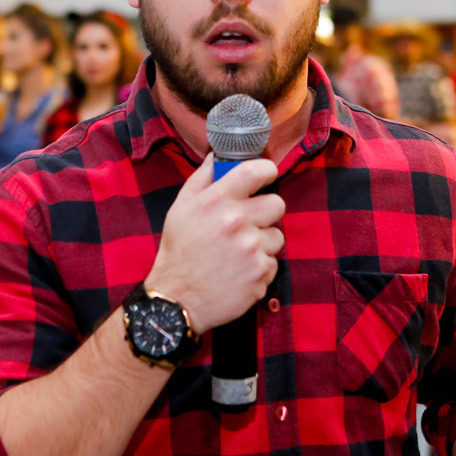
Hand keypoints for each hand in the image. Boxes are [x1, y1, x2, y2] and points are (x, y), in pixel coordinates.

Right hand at [145, 154, 284, 332]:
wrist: (177, 299)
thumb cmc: (178, 252)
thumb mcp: (180, 209)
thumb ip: (202, 179)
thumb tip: (217, 156)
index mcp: (217, 201)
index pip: (256, 171)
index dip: (267, 171)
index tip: (266, 176)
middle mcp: (237, 221)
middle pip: (277, 203)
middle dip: (267, 212)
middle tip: (250, 223)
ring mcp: (252, 249)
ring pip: (277, 236)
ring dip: (263, 243)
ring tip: (238, 254)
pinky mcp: (261, 273)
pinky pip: (273, 262)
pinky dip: (260, 267)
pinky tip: (239, 272)